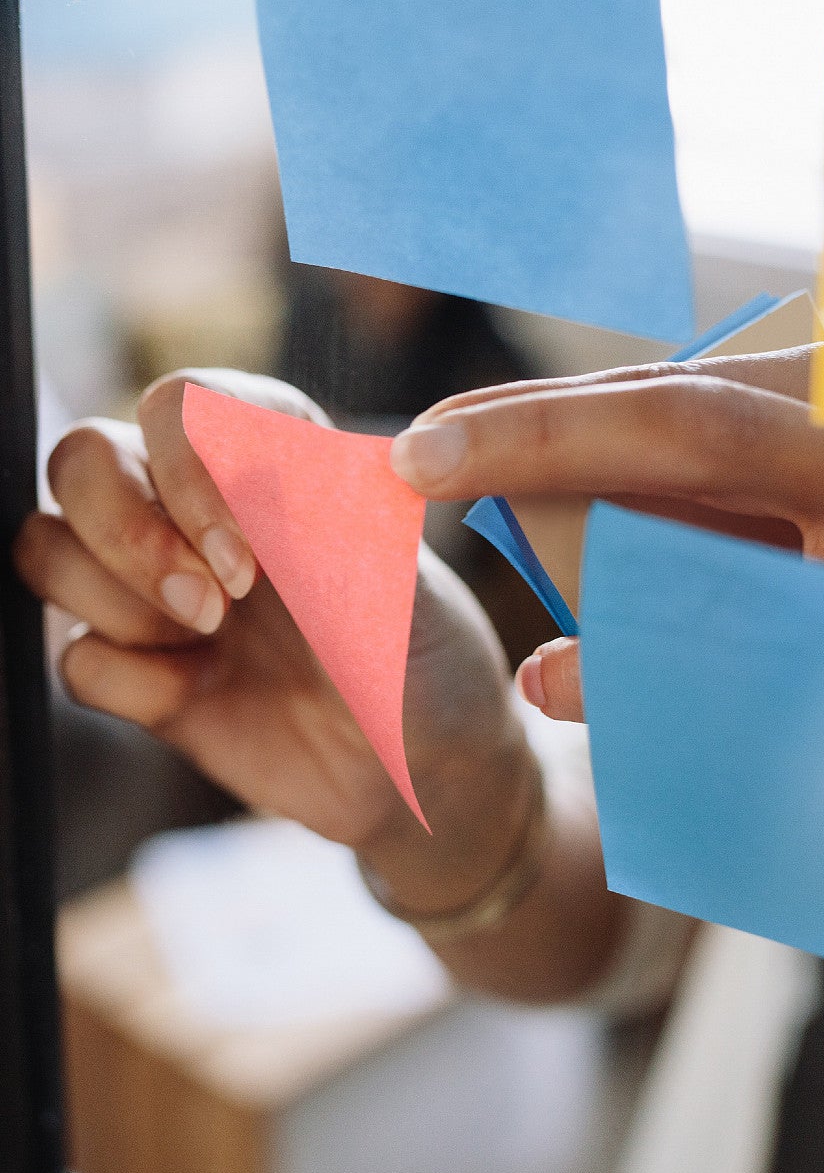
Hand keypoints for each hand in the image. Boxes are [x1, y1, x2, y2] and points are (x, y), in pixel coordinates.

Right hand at [16, 370, 536, 918]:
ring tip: (211, 640)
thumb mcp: (392, 585)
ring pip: (49, 545)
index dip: (190, 468)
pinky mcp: (142, 671)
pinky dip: (125, 678)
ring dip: (119, 600)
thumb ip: (314, 520)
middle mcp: (206, 514)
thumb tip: (238, 456)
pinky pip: (73, 655)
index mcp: (277, 464)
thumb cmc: (425, 658)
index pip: (182, 404)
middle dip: (125, 529)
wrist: (423, 768)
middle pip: (83, 459)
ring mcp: (165, 591)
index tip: (253, 556)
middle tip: (214, 605)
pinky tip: (195, 694)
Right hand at [391, 351, 823, 992]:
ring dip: (633, 532)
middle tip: (500, 529)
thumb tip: (546, 678)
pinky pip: (741, 487)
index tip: (417, 453)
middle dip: (560, 481)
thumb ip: (687, 681)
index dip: (527, 437)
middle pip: (659, 428)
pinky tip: (695, 602)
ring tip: (661, 615)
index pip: (665, 423)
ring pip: (693, 459)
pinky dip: (692, 544)